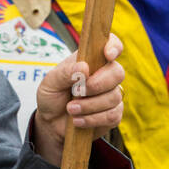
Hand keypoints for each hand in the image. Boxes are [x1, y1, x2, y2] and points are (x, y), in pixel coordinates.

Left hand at [33, 33, 124, 167]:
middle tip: (77, 92)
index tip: (107, 54)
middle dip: (97, 84)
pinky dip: (92, 119)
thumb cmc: (52, 96)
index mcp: (91, 60)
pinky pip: (112, 115)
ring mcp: (111, 94)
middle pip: (117, 72)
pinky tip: (78, 120)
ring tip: (71, 109)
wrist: (51, 123)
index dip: (113, 46)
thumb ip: (65, 73)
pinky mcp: (113, 114)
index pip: (111, 44)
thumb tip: (84, 67)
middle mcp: (104, 74)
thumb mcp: (50, 82)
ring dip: (89, 106)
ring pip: (114, 97)